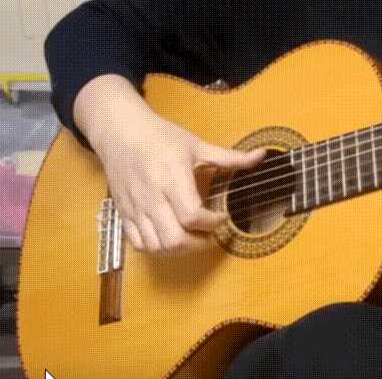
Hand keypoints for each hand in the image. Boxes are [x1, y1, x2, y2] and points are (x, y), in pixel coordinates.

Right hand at [75, 74, 265, 254]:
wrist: (120, 131)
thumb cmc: (159, 137)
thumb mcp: (197, 145)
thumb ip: (230, 157)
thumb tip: (262, 156)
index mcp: (171, 178)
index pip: (192, 216)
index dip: (212, 223)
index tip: (222, 216)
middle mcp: (152, 197)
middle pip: (174, 239)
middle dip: (198, 243)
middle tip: (210, 234)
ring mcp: (136, 208)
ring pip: (157, 246)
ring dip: (179, 249)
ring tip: (193, 237)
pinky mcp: (124, 214)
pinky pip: (139, 244)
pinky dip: (157, 248)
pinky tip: (171, 236)